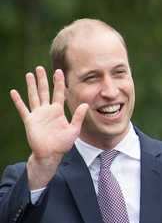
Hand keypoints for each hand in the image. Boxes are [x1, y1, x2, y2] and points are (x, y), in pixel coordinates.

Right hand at [9, 67, 87, 188]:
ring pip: (33, 96)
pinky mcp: (29, 121)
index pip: (58, 93)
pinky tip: (13, 92)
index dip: (58, 83)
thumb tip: (85, 105)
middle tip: (40, 68)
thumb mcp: (74, 130)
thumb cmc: (63, 143)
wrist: (51, 154)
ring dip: (31, 85)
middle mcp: (47, 110)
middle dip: (42, 80)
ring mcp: (37, 115)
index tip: (58, 71)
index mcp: (58, 111)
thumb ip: (78, 117)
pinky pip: (23, 109)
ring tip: (29, 74)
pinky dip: (18, 101)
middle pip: (44, 91)